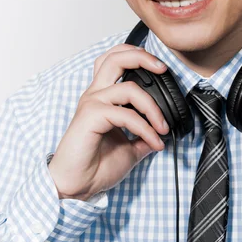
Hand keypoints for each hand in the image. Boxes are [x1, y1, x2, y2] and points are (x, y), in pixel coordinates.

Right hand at [48, 44, 169, 200]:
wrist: (77, 186)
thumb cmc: (96, 166)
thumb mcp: (130, 147)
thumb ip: (145, 135)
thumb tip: (162, 131)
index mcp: (102, 96)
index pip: (115, 61)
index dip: (138, 56)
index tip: (161, 67)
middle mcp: (96, 94)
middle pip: (116, 57)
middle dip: (143, 57)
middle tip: (163, 68)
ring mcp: (92, 103)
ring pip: (129, 88)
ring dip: (153, 108)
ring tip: (163, 127)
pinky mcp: (91, 116)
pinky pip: (126, 115)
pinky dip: (146, 128)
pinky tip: (154, 142)